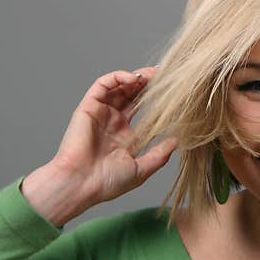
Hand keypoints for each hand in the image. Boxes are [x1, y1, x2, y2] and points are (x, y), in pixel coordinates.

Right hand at [50, 67, 177, 204]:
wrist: (80, 185)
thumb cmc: (106, 182)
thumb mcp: (141, 169)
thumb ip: (160, 154)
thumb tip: (178, 141)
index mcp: (124, 135)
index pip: (141, 108)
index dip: (155, 97)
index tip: (173, 90)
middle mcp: (112, 121)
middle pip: (131, 93)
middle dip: (147, 82)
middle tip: (165, 74)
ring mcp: (100, 113)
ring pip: (118, 86)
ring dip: (135, 76)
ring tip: (152, 74)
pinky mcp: (88, 107)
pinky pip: (102, 85)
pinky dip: (117, 77)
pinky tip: (133, 78)